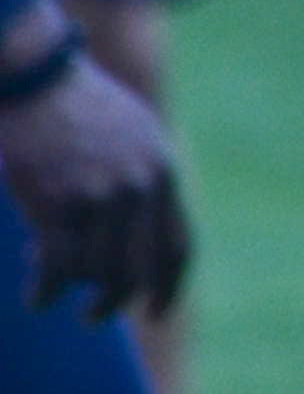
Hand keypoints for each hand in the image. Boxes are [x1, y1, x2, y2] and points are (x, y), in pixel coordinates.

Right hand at [0, 49, 190, 323]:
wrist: (37, 78)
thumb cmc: (77, 104)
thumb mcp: (132, 133)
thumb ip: (144, 176)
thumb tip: (139, 229)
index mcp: (162, 171)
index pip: (178, 245)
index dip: (169, 286)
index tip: (158, 311)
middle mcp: (139, 187)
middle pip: (138, 270)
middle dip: (116, 301)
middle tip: (94, 316)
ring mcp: (100, 195)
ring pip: (96, 273)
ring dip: (74, 292)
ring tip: (52, 290)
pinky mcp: (58, 202)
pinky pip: (58, 268)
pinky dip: (46, 292)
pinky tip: (36, 297)